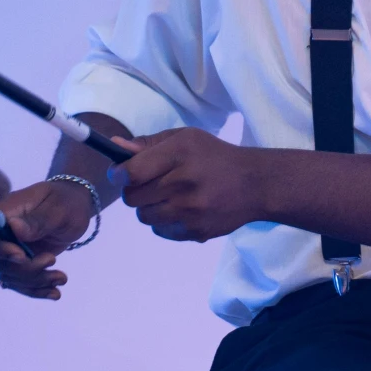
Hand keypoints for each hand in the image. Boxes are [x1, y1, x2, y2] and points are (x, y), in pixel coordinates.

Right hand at [0, 179, 94, 299]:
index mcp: (4, 212)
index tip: (22, 256)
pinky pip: (20, 283)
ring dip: (36, 282)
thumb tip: (13, 227)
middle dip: (26, 270)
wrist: (73, 210)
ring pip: (10, 277)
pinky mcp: (18, 264)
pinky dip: (36, 290)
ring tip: (62, 278)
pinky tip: (54, 293)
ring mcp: (7, 250)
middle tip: (52, 261)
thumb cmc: (65, 202)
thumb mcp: (57, 210)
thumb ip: (37, 221)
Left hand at [121, 128, 260, 241]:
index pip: (132, 172)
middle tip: (150, 185)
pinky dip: (165, 222)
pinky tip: (181, 211)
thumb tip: (115, 148)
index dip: (119, 175)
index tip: (120, 175)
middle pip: (133, 198)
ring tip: (167, 197)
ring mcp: (191, 211)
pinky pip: (161, 231)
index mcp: (180, 154)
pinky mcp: (196, 231)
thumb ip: (148, 144)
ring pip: (144, 216)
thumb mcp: (185, 139)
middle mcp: (184, 183)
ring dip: (149, 208)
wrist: (255, 184)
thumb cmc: (214, 157)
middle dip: (135, 191)